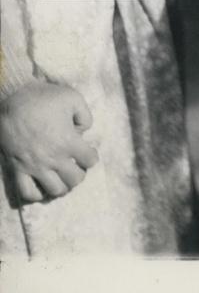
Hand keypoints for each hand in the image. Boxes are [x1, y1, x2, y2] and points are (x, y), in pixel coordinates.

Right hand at [0, 82, 98, 202]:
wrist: (12, 100)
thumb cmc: (43, 98)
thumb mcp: (73, 98)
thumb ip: (85, 115)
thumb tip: (84, 131)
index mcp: (68, 142)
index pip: (90, 160)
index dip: (92, 156)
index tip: (89, 151)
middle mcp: (53, 158)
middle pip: (75, 180)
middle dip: (79, 174)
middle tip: (76, 166)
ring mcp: (34, 166)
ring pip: (55, 190)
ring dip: (62, 186)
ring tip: (62, 177)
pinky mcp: (18, 168)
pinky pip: (27, 192)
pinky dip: (37, 194)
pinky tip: (42, 186)